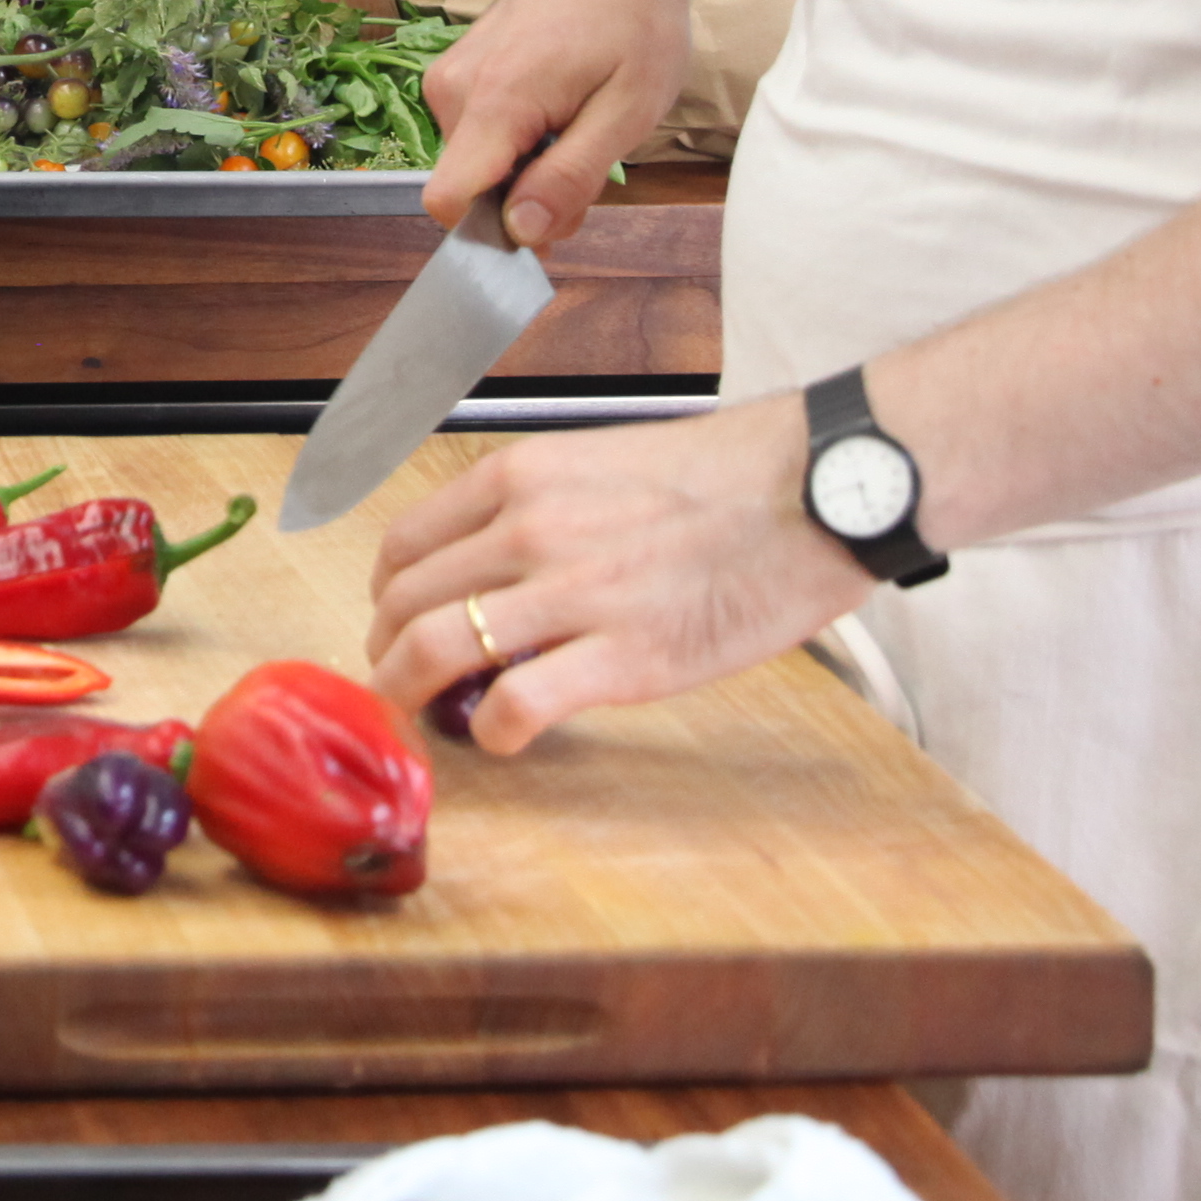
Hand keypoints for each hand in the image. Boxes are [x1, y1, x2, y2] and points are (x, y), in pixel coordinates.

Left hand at [364, 392, 866, 754]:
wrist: (816, 490)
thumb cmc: (725, 477)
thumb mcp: (601, 462)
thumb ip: (539, 509)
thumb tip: (494, 562)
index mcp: (520, 477)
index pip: (404, 544)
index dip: (384, 597)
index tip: (392, 623)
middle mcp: (529, 529)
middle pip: (404, 603)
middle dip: (385, 653)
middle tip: (396, 682)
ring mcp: (573, 593)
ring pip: (434, 651)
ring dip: (412, 694)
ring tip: (423, 716)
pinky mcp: (626, 656)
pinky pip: (515, 706)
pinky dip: (493, 733)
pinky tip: (506, 737)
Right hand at [414, 0, 696, 255]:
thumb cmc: (636, 20)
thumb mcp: (627, 112)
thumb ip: (570, 177)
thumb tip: (521, 233)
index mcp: (494, 101)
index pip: (447, 200)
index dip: (493, 232)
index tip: (550, 225)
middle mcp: (453, 88)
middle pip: (471, 185)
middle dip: (526, 197)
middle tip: (592, 165)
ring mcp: (451, 74)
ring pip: (476, 160)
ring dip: (526, 166)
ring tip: (582, 124)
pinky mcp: (459, 66)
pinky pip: (477, 130)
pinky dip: (518, 137)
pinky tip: (562, 106)